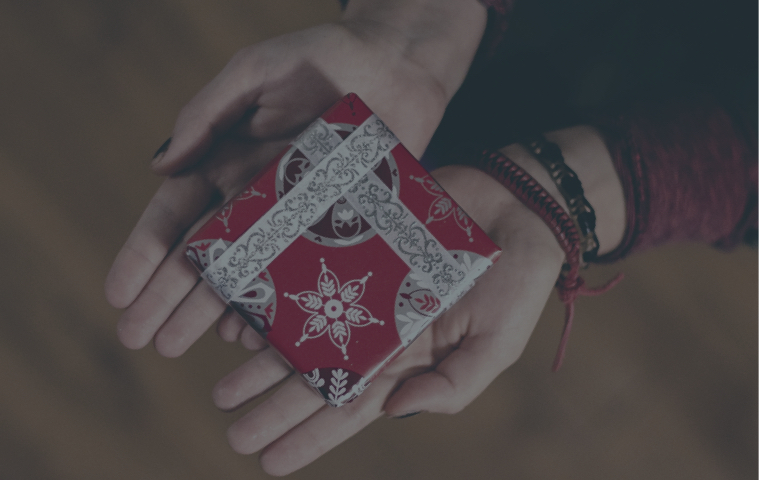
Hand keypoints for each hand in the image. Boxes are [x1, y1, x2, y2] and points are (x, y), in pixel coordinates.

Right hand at [104, 1, 486, 354]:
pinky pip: (300, 275)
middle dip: (168, 297)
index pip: (174, 216)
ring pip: (247, 274)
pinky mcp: (334, 229)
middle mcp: (254, 199)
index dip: (144, 255)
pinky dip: (276, 304)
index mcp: (225, 162)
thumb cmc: (323, 59)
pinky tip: (252, 334)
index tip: (119, 294)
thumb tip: (159, 166)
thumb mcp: (256, 72)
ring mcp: (294, 220)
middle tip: (141, 339)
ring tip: (181, 344)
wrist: (399, 67)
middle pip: (203, 256)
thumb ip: (207, 113)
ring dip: (212, 310)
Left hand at [211, 165, 566, 474]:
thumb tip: (393, 413)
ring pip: (302, 330)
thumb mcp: (496, 344)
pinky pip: (305, 275)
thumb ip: (452, 385)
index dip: (311, 437)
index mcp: (408, 359)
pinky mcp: (355, 247)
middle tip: (233, 434)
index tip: (269, 463)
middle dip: (274, 408)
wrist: (517, 204)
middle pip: (316, 375)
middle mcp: (376, 328)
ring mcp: (362, 288)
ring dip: (263, 360)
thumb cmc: (517, 280)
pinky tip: (240, 319)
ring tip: (223, 389)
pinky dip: (275, 298)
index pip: (351, 406)